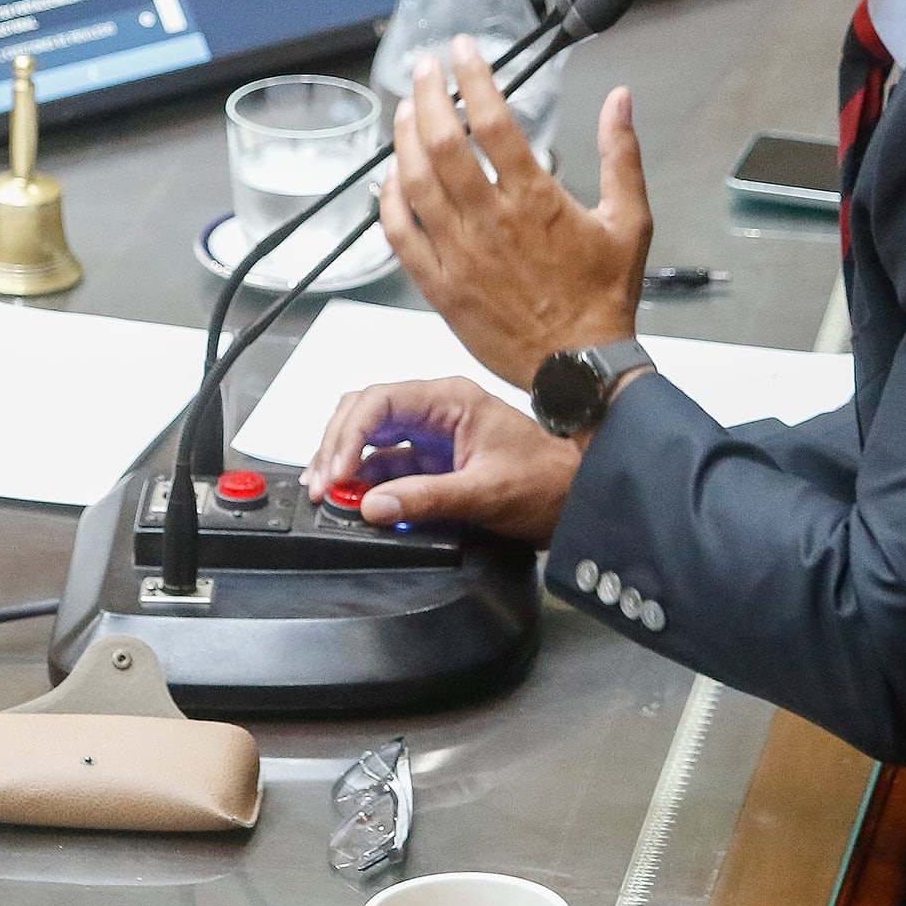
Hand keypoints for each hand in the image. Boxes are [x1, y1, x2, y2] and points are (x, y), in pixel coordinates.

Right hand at [302, 376, 578, 541]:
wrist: (582, 496)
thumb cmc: (551, 480)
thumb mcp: (486, 492)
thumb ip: (426, 498)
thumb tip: (375, 506)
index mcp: (451, 400)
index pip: (380, 401)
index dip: (348, 434)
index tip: (336, 471)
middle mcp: (438, 411)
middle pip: (366, 414)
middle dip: (337, 446)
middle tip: (322, 484)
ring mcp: (435, 436)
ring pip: (372, 439)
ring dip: (346, 465)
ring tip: (330, 495)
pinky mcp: (436, 462)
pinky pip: (389, 466)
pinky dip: (367, 483)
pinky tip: (357, 502)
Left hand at [378, 35, 653, 389]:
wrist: (579, 368)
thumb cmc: (603, 298)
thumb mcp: (630, 220)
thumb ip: (622, 154)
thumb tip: (619, 98)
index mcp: (536, 201)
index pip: (493, 121)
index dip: (474, 77)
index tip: (465, 51)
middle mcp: (491, 222)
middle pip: (442, 142)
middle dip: (429, 94)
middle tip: (426, 68)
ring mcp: (459, 254)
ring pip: (415, 182)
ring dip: (404, 138)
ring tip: (406, 108)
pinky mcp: (440, 286)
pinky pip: (401, 235)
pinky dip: (389, 201)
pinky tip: (391, 177)